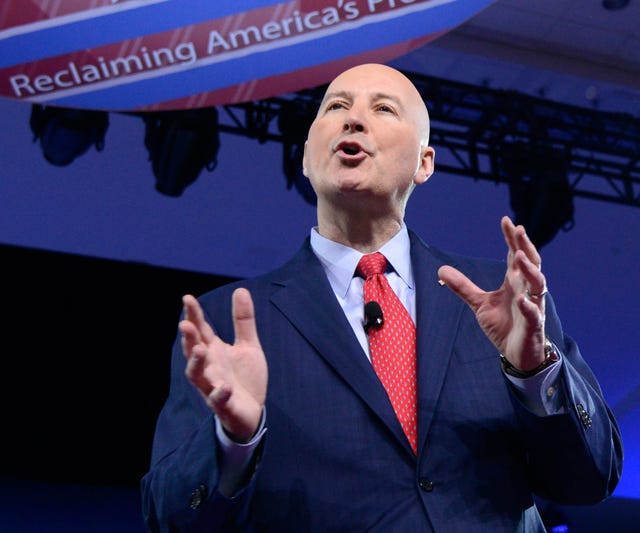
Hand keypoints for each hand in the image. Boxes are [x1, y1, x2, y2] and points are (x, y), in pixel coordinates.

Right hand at [179, 288, 267, 441]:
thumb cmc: (244, 377)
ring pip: (197, 375)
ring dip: (196, 363)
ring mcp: (213, 386)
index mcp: (214, 351)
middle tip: (185, 323)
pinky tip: (223, 387)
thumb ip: (243, 320)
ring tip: (199, 349)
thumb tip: (240, 289)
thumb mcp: (248, 345)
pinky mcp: (223, 405)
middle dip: (189, 338)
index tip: (187, 298)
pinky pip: (217, 400)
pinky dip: (219, 394)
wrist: (252, 412)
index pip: (200, 330)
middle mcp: (209, 367)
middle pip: (193, 350)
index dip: (193, 315)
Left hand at [437, 216, 546, 370]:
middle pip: (531, 263)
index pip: (515, 255)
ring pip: (538, 285)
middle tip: (518, 230)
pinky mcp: (533, 325)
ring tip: (519, 257)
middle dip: (525, 246)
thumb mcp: (480, 304)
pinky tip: (521, 300)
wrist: (518, 354)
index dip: (512, 239)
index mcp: (515, 282)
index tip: (506, 221)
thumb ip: (463, 287)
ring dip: (530, 270)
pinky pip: (534, 314)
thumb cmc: (504, 325)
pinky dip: (528, 307)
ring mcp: (533, 306)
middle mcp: (526, 290)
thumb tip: (441, 270)